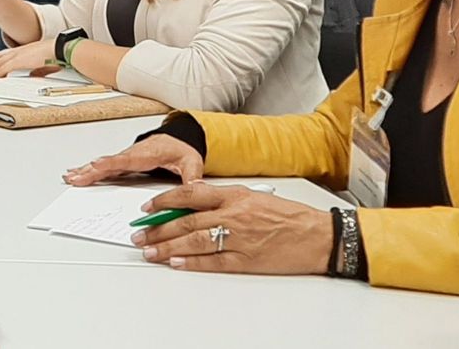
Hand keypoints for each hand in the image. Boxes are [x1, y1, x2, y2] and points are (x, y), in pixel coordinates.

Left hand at [0, 40, 61, 78]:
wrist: (60, 48)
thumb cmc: (56, 55)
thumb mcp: (45, 64)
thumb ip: (37, 71)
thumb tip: (34, 76)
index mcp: (24, 51)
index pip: (5, 55)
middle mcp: (18, 51)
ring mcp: (17, 55)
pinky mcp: (18, 61)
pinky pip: (2, 69)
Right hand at [63, 134, 204, 184]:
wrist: (178, 139)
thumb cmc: (181, 149)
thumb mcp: (191, 162)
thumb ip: (192, 176)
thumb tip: (195, 188)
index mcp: (147, 154)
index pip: (126, 159)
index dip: (110, 164)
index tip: (95, 167)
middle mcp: (132, 155)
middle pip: (109, 163)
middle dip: (91, 170)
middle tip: (76, 178)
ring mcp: (125, 159)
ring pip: (103, 165)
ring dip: (86, 170)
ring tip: (70, 177)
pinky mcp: (123, 163)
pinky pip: (104, 167)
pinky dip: (89, 170)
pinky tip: (76, 174)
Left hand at [133, 182, 333, 275]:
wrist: (318, 236)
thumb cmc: (290, 216)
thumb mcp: (254, 197)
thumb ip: (224, 198)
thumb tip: (193, 202)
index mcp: (234, 196)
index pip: (190, 194)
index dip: (164, 201)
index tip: (147, 207)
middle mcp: (234, 215)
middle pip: (186, 221)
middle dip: (158, 228)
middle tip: (140, 234)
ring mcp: (239, 239)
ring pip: (194, 242)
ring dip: (168, 247)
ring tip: (150, 251)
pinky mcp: (247, 261)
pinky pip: (213, 262)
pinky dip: (192, 263)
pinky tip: (176, 263)